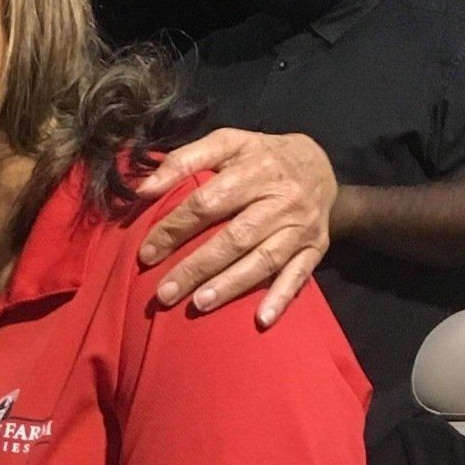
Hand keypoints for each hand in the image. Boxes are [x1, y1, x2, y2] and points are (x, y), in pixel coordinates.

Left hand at [138, 129, 336, 326]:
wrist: (320, 164)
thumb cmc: (261, 157)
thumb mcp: (227, 144)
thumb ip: (183, 160)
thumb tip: (143, 190)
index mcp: (255, 169)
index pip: (208, 202)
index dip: (176, 228)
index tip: (147, 253)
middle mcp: (281, 199)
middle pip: (235, 237)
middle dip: (197, 267)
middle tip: (164, 293)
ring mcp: (300, 226)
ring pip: (264, 260)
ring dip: (231, 285)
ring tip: (199, 304)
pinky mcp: (315, 248)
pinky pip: (299, 275)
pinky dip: (281, 297)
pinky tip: (261, 320)